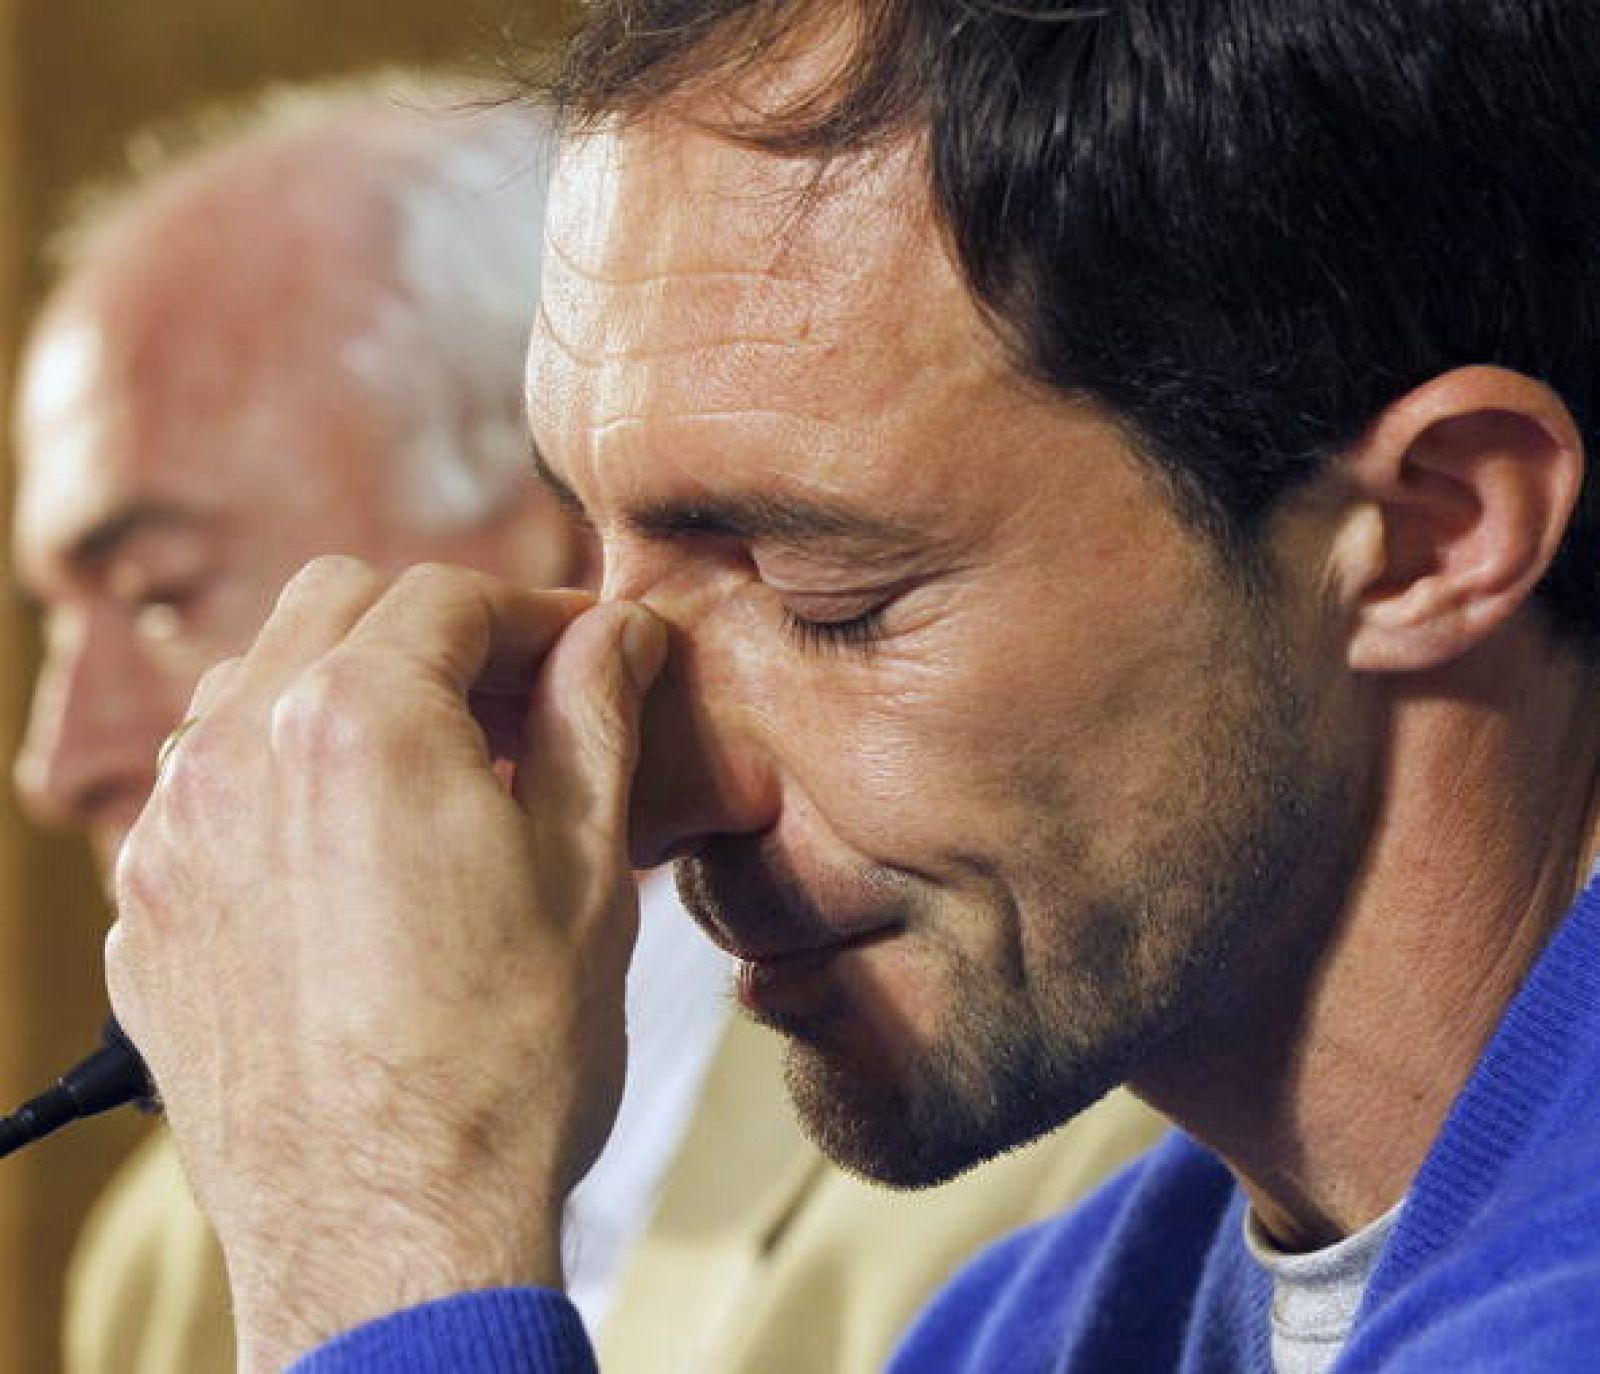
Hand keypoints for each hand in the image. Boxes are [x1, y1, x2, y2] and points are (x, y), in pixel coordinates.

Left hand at [107, 556, 666, 1371]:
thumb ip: (594, 716)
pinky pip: (208, 794)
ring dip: (349, 693)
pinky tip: (355, 858)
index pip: (449, 595)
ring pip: (253, 687)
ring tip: (436, 773)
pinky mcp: (149, 915)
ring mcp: (171, 836)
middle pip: (336, 605)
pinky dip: (285, 782)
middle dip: (435, 630)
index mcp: (356, 719)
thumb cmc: (505, 1060)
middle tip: (518, 700)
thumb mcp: (585, 869)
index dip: (537, 613)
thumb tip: (618, 631)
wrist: (391, 1239)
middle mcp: (235, 752)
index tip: (589, 653)